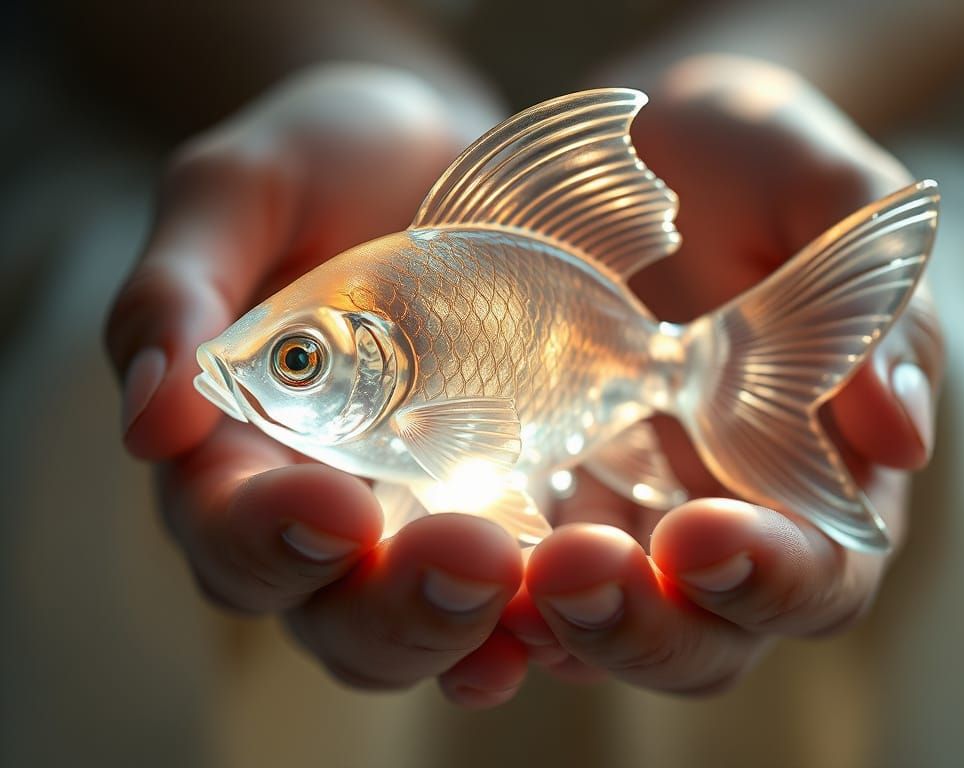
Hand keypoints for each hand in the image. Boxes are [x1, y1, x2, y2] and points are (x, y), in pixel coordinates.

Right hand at [106, 65, 529, 705]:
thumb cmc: (329, 163)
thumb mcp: (242, 191)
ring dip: (477, 624)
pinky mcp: (511, 505)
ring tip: (544, 582)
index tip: (334, 504)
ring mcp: (424, 519)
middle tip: (468, 558)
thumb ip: (179, 289)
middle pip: (334, 614)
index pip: (228, 532)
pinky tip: (598, 593)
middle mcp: (327, 512)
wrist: (448, 158)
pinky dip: (554, 610)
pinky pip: (526, 591)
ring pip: (428, 624)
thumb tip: (146, 420)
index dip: (267, 537)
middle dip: (394, 607)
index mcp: (236, 450)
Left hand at [503, 56, 943, 692]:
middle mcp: (714, 523)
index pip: (817, 576)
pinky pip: (502, 570)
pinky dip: (473, 588)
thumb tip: (900, 437)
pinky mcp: (528, 494)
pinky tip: (424, 560)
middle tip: (581, 568)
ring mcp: (614, 518)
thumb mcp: (815, 191)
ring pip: (594, 627)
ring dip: (547, 624)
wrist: (629, 153)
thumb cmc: (742, 161)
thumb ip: (871, 299)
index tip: (705, 535)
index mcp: (813, 478)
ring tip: (495, 574)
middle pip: (698, 637)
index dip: (772, 578)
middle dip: (643, 625)